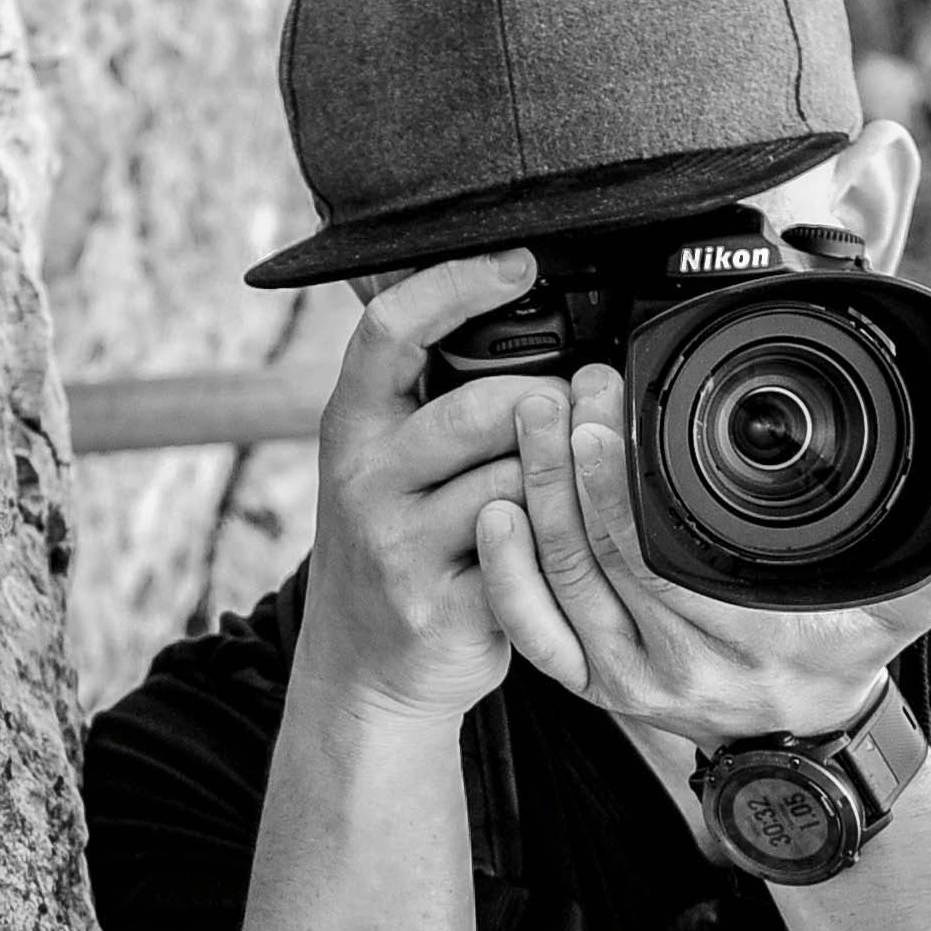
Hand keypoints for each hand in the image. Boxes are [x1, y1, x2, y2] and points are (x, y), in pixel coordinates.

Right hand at [292, 252, 559, 726]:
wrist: (363, 667)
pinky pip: (526, 555)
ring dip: (561, 476)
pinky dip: (555, 543)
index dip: (456, 286)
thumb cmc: (395, 540)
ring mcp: (397, 546)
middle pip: (479, 408)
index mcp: (350, 423)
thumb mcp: (382, 454)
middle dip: (549, 403)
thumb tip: (456, 272)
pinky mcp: (438, 606)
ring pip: (514, 482)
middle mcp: (362, 478)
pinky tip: (557, 544)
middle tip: (580, 411)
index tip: (520, 263)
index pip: (389, 330)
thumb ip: (416, 382)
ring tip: (570, 481)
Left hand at [479, 362, 930, 745]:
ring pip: (557, 583)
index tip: (603, 408)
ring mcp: (625, 680)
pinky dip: (505, 573)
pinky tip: (494, 512)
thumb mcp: (902, 606)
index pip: (657, 554)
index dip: (616, 481)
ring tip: (530, 419)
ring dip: (536, 494)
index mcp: (743, 642)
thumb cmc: (844, 656)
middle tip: (561, 391)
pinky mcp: (593, 683)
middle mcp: (675, 668)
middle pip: (595, 556)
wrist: (805, 736)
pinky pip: (532, 632)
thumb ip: (912, 551)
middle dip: (565, 463)